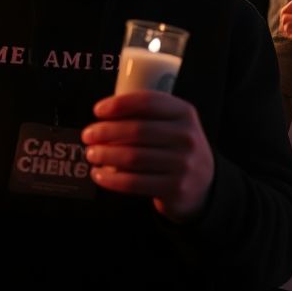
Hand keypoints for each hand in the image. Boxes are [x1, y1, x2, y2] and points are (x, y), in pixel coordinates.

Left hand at [84, 91, 215, 222]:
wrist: (203, 185)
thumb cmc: (176, 149)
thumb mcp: (173, 126)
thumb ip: (148, 117)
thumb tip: (104, 116)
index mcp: (185, 113)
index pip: (148, 102)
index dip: (120, 104)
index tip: (98, 110)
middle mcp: (186, 136)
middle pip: (137, 130)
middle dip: (106, 132)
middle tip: (88, 135)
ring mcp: (183, 164)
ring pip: (133, 157)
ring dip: (105, 155)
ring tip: (91, 154)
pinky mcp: (174, 188)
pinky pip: (134, 183)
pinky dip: (111, 179)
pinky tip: (99, 175)